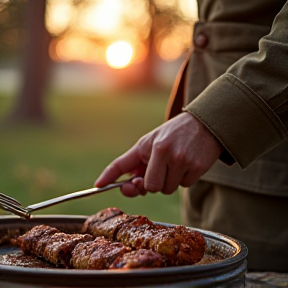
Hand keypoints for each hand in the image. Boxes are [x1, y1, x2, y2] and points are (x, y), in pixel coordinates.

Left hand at [94, 112, 222, 196]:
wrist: (205, 125)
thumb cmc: (174, 134)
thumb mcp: (153, 141)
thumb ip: (139, 161)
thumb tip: (130, 184)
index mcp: (148, 145)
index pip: (123, 163)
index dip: (108, 175)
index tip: (97, 185)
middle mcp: (163, 153)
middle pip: (150, 187)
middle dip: (153, 182)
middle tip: (162, 167)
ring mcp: (181, 161)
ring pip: (167, 189)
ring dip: (170, 180)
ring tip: (177, 161)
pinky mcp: (196, 169)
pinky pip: (183, 186)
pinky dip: (184, 178)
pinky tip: (188, 163)